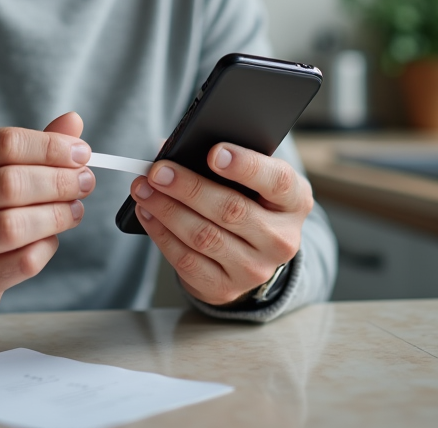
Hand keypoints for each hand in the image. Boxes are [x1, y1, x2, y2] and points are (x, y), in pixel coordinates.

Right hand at [0, 112, 94, 317]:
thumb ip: (34, 146)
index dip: (51, 147)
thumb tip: (73, 121)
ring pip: (14, 226)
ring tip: (74, 209)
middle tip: (85, 182)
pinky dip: (46, 247)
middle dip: (59, 181)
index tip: (81, 153)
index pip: (5, 143)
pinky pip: (22, 262)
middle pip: (11, 183)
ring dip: (57, 215)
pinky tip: (50, 238)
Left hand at [129, 143, 312, 305]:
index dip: (246, 166)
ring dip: (167, 210)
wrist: (250, 255)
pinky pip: (187, 261)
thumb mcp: (251, 180)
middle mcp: (281, 239)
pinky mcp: (226, 288)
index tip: (213, 152)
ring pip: (205, 237)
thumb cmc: (247, 201)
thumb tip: (172, 148)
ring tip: (144, 189)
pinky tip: (148, 214)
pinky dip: (162, 234)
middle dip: (189, 188)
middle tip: (158, 171)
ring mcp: (255, 269)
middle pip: (232, 210)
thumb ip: (223, 161)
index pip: (277, 182)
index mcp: (294, 202)